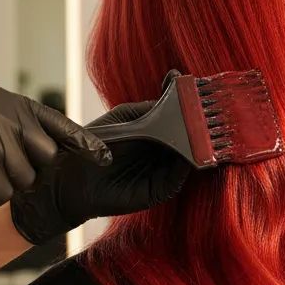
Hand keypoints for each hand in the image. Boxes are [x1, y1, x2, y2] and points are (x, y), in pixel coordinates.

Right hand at [0, 85, 111, 207]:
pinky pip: (2, 195)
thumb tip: (58, 150)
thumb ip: (15, 130)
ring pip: (24, 180)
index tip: (105, 157)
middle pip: (44, 157)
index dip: (82, 142)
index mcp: (0, 98)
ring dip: (0, 185)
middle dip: (23, 171)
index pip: (53, 120)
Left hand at [10, 99, 191, 244]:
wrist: (71, 177)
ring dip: (200, 148)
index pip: (183, 124)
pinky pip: (177, 178)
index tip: (206, 98)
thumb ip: (152, 107)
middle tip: (213, 116)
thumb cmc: (95, 143)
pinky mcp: (159, 191)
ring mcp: (163, 174)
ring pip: (190, 161)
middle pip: (192, 142)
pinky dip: (186, 166)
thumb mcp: (126, 117)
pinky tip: (189, 152)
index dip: (194, 114)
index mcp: (157, 135)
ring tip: (207, 132)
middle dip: (202, 130)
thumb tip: (178, 93)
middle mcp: (164, 155)